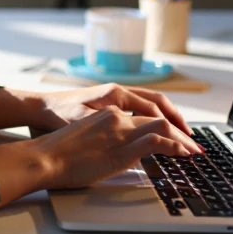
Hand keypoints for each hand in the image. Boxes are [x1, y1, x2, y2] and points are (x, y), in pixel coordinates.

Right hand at [0, 105, 202, 208]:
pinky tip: (183, 153)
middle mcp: (116, 115)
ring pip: (162, 126)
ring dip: (182, 138)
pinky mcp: (121, 144)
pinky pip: (157, 140)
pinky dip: (175, 145)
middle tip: (193, 144)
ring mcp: (119, 129)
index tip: (177, 135)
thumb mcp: (85, 137)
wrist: (44, 156)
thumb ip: (105, 138)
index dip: (165, 122)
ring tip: (194, 151)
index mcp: (107, 112)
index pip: (145, 112)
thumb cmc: (58, 152)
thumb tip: (118, 151)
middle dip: (180, 130)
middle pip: (158, 117)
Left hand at [25, 83, 191, 136]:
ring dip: (168, 117)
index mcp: (116, 94)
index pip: (154, 109)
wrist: (39, 107)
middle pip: (158, 102)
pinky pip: (141, 107)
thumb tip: (138, 135)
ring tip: (182, 134)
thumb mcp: (84, 122)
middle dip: (178, 119)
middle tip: (193, 139)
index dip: (172, 126)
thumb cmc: (58, 114)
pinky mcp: (110, 102)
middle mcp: (118, 91)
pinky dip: (155, 117)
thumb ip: (110, 127)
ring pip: (151, 103)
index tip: (187, 142)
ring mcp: (115, 96)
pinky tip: (159, 130)